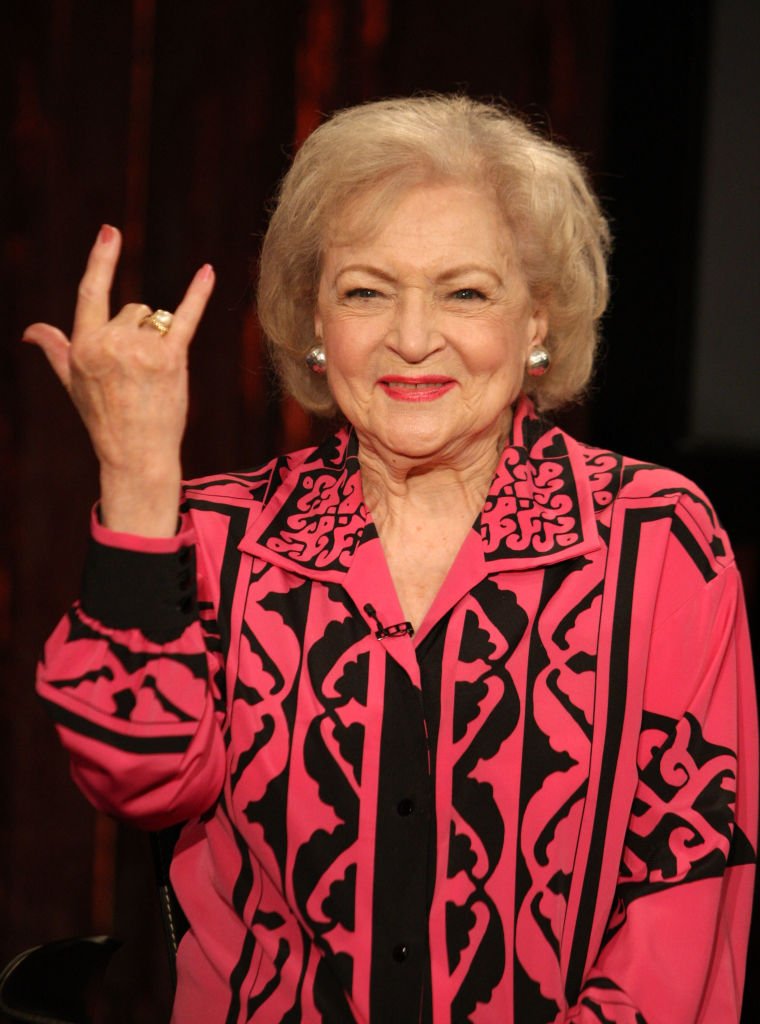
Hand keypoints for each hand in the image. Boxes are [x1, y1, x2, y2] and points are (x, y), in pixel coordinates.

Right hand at [22, 225, 214, 535]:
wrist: (137, 453)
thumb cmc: (104, 419)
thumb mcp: (73, 383)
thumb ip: (56, 349)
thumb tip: (30, 331)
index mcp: (85, 345)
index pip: (91, 291)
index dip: (102, 259)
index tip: (110, 232)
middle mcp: (113, 343)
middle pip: (133, 309)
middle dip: (137, 330)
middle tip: (137, 372)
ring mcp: (144, 349)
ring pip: (155, 319)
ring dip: (157, 337)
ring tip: (153, 376)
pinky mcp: (173, 358)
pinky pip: (187, 317)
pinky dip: (199, 294)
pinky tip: (208, 271)